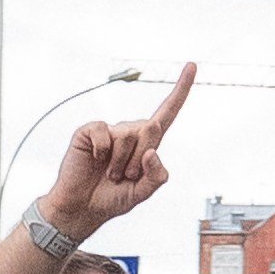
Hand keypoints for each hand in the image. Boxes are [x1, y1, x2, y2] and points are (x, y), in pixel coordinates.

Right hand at [48, 65, 194, 241]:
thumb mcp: (141, 194)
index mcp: (148, 144)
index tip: (192, 66)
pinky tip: (95, 160)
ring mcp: (111, 130)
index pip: (167, 113)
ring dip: (120, 163)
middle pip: (151, 129)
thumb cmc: (112, 198)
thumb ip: (155, 177)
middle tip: (124, 177)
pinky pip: (104, 134)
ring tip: (110, 175)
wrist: (82, 207)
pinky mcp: (91, 131)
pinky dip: (101, 152)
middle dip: (140, 159)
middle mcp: (131, 132)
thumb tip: (153, 152)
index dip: (180, 90)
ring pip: (128, 135)